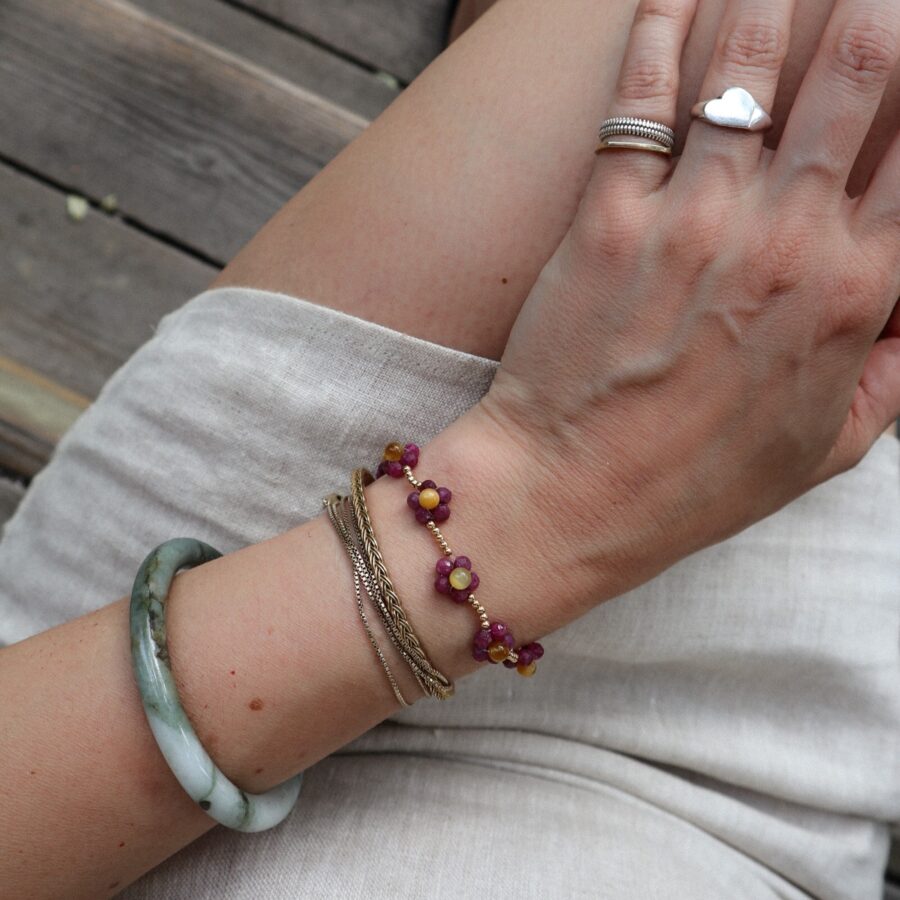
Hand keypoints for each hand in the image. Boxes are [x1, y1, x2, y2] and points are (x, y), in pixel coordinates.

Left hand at [468, 0, 899, 601]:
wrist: (569, 497)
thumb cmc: (696, 483)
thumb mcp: (829, 446)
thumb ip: (895, 364)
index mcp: (857, 293)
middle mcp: (787, 238)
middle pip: (857, 69)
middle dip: (870, 10)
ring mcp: (694, 219)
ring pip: (750, 62)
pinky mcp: (609, 217)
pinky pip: (642, 95)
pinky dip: (661, 25)